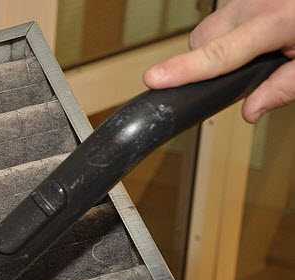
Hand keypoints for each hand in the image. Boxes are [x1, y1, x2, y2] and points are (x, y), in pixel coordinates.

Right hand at [144, 0, 294, 122]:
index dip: (185, 70)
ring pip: (209, 28)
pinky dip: (231, 30)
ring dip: (220, 45)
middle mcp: (256, 2)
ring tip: (258, 49)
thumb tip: (249, 112)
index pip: (220, 54)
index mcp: (277, 21)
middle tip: (250, 69)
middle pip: (203, 40)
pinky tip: (258, 35)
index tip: (155, 80)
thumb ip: (284, 87)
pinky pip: (223, 16)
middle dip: (208, 61)